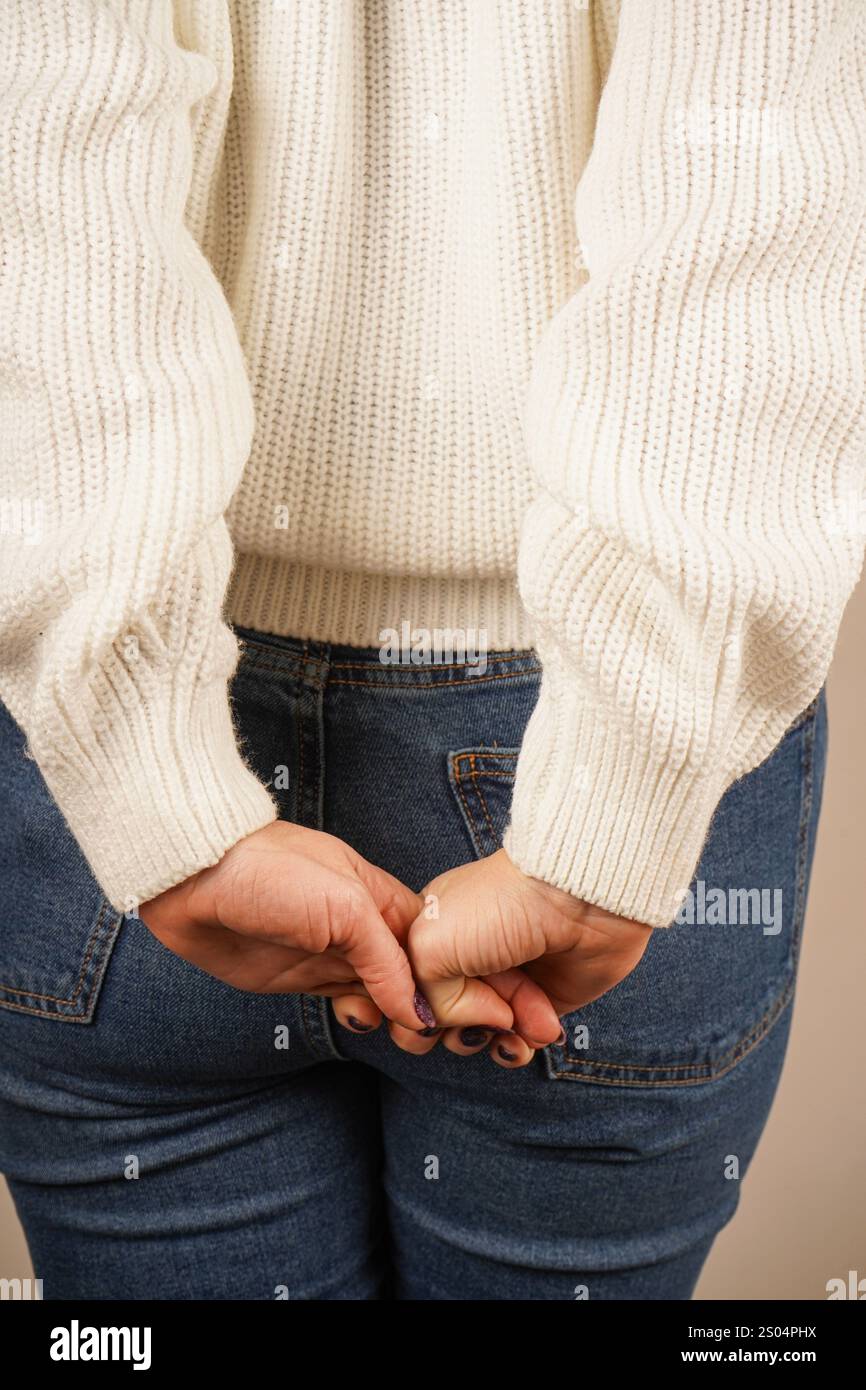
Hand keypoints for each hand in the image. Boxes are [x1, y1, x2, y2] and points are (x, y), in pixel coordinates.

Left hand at [138, 822, 446, 1031]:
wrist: (192, 879)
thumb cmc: (267, 871)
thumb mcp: (344, 906)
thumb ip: (385, 958)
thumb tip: (417, 1011)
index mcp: (384, 899)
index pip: (438, 945)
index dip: (463, 977)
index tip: (487, 1009)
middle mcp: (365, 928)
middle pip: (418, 975)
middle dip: (439, 1005)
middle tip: (455, 1035)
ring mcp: (335, 954)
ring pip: (387, 995)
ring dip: (404, 1018)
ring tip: (413, 1038)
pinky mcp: (305, 978)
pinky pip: (350, 1004)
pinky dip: (366, 1018)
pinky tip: (366, 1022)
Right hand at [332, 849, 651, 1065]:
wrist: (574, 898)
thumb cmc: (501, 904)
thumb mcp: (431, 948)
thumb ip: (425, 998)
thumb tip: (469, 1025)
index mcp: (428, 934)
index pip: (402, 990)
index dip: (409, 1011)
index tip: (423, 1012)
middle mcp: (462, 959)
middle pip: (436, 1021)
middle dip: (450, 1031)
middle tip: (468, 1018)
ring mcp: (501, 982)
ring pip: (476, 1037)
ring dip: (491, 1040)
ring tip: (510, 1025)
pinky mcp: (537, 1002)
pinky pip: (517, 1042)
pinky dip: (521, 1044)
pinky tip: (531, 1031)